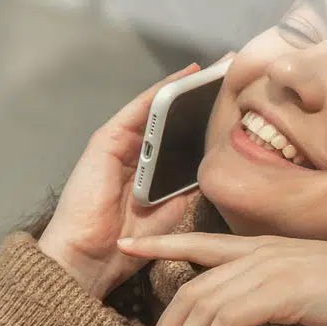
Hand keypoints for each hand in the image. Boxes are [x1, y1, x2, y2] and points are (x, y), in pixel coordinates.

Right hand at [38, 59, 229, 298]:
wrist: (90, 258)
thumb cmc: (127, 242)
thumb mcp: (170, 211)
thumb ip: (185, 187)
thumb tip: (210, 168)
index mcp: (150, 169)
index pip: (181, 134)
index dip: (206, 115)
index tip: (236, 99)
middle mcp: (135, 151)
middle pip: (172, 115)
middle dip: (201, 92)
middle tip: (232, 68)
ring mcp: (120, 143)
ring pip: (157, 106)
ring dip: (185, 85)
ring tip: (216, 67)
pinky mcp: (106, 139)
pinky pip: (138, 110)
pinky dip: (160, 92)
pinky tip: (183, 78)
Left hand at [115, 233, 326, 325]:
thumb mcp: (312, 285)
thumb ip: (282, 290)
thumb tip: (265, 309)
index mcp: (267, 246)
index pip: (201, 241)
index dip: (161, 243)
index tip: (127, 245)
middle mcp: (262, 253)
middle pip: (192, 285)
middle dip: (163, 325)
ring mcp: (271, 270)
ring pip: (203, 305)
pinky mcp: (281, 293)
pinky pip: (227, 320)